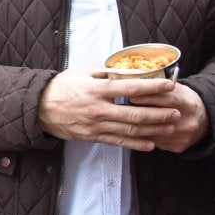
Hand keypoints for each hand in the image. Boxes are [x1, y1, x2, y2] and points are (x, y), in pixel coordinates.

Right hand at [37, 67, 179, 150]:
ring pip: (130, 129)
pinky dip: (136, 144)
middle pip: (136, 113)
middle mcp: (98, 109)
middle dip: (159, 113)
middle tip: (175, 112)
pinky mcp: (93, 136)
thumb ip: (105, 72)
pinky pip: (118, 141)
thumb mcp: (81, 72)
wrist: (38, 108)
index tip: (169, 86)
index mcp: (97, 90)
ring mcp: (96, 125)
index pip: (131, 88)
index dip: (153, 87)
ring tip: (169, 126)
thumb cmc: (60, 87)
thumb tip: (127, 69)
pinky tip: (150, 144)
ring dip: (153, 129)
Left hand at [127, 82, 208, 152]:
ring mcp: (184, 136)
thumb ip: (159, 88)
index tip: (131, 96)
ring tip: (124, 119)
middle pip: (158, 119)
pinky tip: (133, 130)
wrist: (204, 120)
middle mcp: (188, 121)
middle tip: (123, 109)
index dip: (147, 98)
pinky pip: (155, 142)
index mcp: (188, 103)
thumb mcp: (176, 89)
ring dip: (137, 126)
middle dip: (138, 113)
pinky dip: (142, 136)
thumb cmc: (183, 100)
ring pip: (154, 133)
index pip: (166, 100)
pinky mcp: (178, 146)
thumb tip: (134, 85)